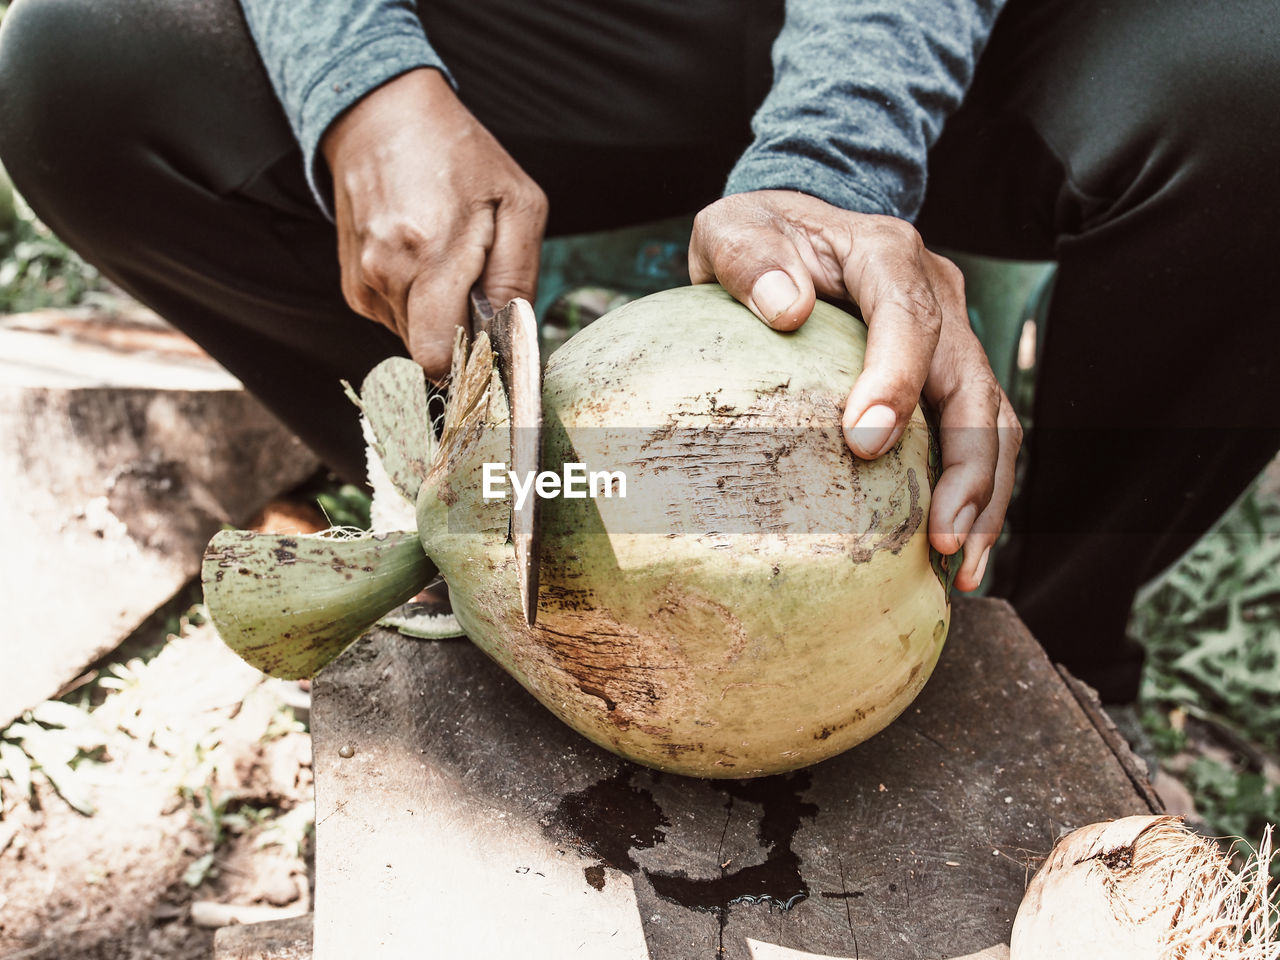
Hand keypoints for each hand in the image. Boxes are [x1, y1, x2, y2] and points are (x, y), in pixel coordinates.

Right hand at [322, 68, 547, 378]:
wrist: (380, 118)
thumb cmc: (460, 156)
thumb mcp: (518, 205)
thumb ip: (518, 278)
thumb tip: (515, 340)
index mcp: (430, 255)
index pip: (441, 358)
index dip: (474, 360)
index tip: (495, 344)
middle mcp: (386, 275)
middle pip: (431, 356)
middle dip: (463, 339)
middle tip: (481, 297)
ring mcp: (363, 283)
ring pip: (415, 341)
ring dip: (441, 321)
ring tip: (450, 267)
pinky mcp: (353, 288)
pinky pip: (397, 322)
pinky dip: (420, 308)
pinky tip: (426, 264)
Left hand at [688, 190, 1021, 590]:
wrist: (797, 232)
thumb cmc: (760, 238)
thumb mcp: (733, 229)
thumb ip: (750, 258)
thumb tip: (787, 310)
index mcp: (886, 253)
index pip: (908, 316)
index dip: (896, 379)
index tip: (864, 442)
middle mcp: (937, 293)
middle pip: (973, 382)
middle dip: (967, 465)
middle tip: (943, 535)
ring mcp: (951, 335)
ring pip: (992, 417)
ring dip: (985, 494)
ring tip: (961, 564)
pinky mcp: (948, 373)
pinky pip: (978, 434)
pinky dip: (975, 491)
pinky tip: (955, 548)